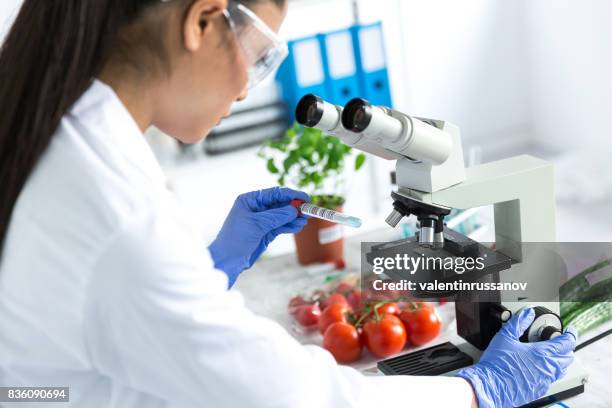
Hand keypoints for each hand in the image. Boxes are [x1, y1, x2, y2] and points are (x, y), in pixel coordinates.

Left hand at [209, 187, 308, 287]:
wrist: (227, 260)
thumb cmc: (236, 239)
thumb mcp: (257, 224)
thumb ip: (277, 216)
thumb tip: (294, 210)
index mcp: (250, 200)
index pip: (274, 193)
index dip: (290, 195)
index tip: (304, 198)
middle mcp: (256, 208)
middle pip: (280, 204)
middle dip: (294, 207)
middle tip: (308, 210)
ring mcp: (262, 221)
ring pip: (282, 216)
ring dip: (294, 217)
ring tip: (305, 220)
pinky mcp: (265, 232)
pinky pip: (281, 226)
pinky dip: (290, 226)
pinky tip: (298, 226)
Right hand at [456, 308, 576, 407]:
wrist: (490, 386)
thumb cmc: (497, 364)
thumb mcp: (505, 337)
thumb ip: (518, 323)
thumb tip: (527, 314)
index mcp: (543, 353)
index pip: (567, 343)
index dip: (570, 334)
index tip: (569, 330)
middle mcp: (548, 368)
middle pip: (568, 357)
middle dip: (566, 347)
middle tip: (559, 341)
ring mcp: (545, 380)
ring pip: (561, 370)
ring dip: (560, 360)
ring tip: (550, 354)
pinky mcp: (539, 389)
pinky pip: (551, 379)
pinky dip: (550, 371)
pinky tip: (538, 367)